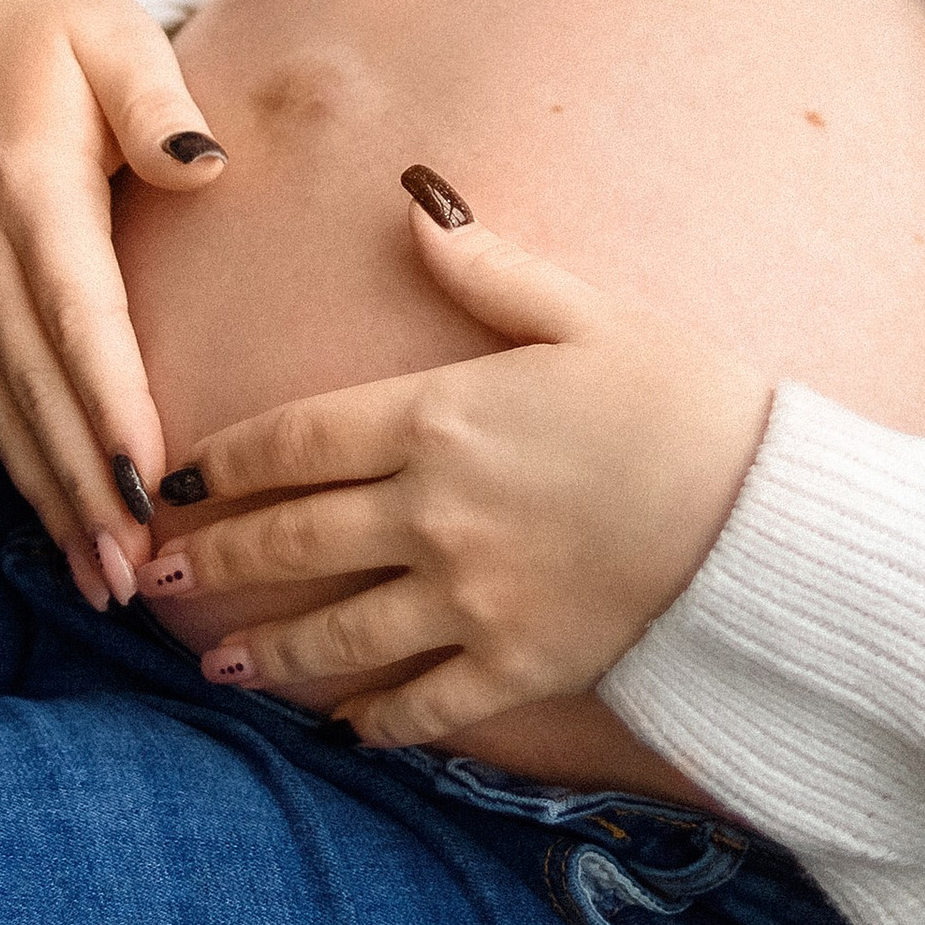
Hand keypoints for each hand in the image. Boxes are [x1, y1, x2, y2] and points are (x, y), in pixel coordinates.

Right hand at [0, 0, 227, 610]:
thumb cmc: (47, 9)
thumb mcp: (111, 28)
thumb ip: (159, 100)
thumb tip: (205, 167)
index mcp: (30, 187)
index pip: (77, 314)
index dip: (111, 401)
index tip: (147, 477)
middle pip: (37, 385)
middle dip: (80, 486)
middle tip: (129, 574)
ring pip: (3, 401)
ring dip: (45, 490)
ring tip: (96, 573)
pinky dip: (17, 450)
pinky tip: (48, 507)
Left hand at [144, 183, 774, 748]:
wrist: (765, 512)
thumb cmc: (683, 395)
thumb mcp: (587, 311)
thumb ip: (488, 267)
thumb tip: (415, 200)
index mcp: (442, 416)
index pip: (297, 439)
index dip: (228, 461)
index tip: (185, 479)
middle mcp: (433, 513)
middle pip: (292, 541)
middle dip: (218, 560)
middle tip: (160, 574)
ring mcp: (468, 599)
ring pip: (335, 635)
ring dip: (268, 653)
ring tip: (222, 667)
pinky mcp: (515, 666)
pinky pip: (418, 706)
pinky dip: (372, 722)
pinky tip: (344, 725)